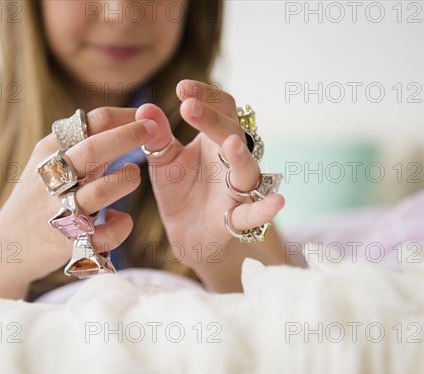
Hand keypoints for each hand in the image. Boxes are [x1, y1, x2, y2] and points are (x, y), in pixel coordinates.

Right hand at [0, 107, 155, 282]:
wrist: (7, 244)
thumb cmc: (40, 195)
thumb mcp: (52, 161)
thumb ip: (85, 143)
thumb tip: (131, 120)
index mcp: (49, 150)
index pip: (91, 122)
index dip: (126, 116)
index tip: (149, 117)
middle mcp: (51, 177)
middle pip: (94, 149)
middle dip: (129, 137)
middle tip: (153, 132)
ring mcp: (57, 210)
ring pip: (101, 192)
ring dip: (126, 181)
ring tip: (133, 175)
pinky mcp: (66, 241)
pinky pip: (104, 234)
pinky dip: (121, 225)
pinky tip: (120, 218)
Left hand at [135, 80, 284, 271]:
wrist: (186, 233)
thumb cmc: (181, 190)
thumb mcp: (165, 161)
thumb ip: (157, 137)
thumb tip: (145, 109)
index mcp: (215, 139)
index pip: (221, 107)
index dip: (205, 95)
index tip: (181, 88)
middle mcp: (233, 159)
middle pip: (232, 131)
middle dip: (212, 119)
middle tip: (188, 107)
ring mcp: (239, 188)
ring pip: (245, 167)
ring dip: (239, 155)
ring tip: (230, 143)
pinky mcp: (238, 218)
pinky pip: (254, 213)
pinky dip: (265, 209)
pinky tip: (278, 202)